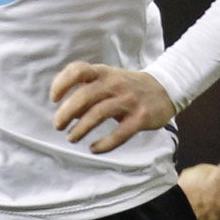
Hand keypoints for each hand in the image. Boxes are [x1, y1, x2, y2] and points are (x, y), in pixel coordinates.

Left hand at [49, 63, 177, 152]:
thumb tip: (64, 109)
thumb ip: (88, 87)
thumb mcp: (109, 78)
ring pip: (98, 114)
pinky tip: (94, 148)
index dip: (62, 83)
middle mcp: (115, 83)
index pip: (78, 70)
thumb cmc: (128, 86)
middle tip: (58, 126)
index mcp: (104, 73)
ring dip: (80, 129)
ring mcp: (129, 100)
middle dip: (66, 113)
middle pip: (85, 96)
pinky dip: (104, 144)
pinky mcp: (140, 118)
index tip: (54, 98)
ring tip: (72, 138)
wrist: (165, 89)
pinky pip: (119, 133)